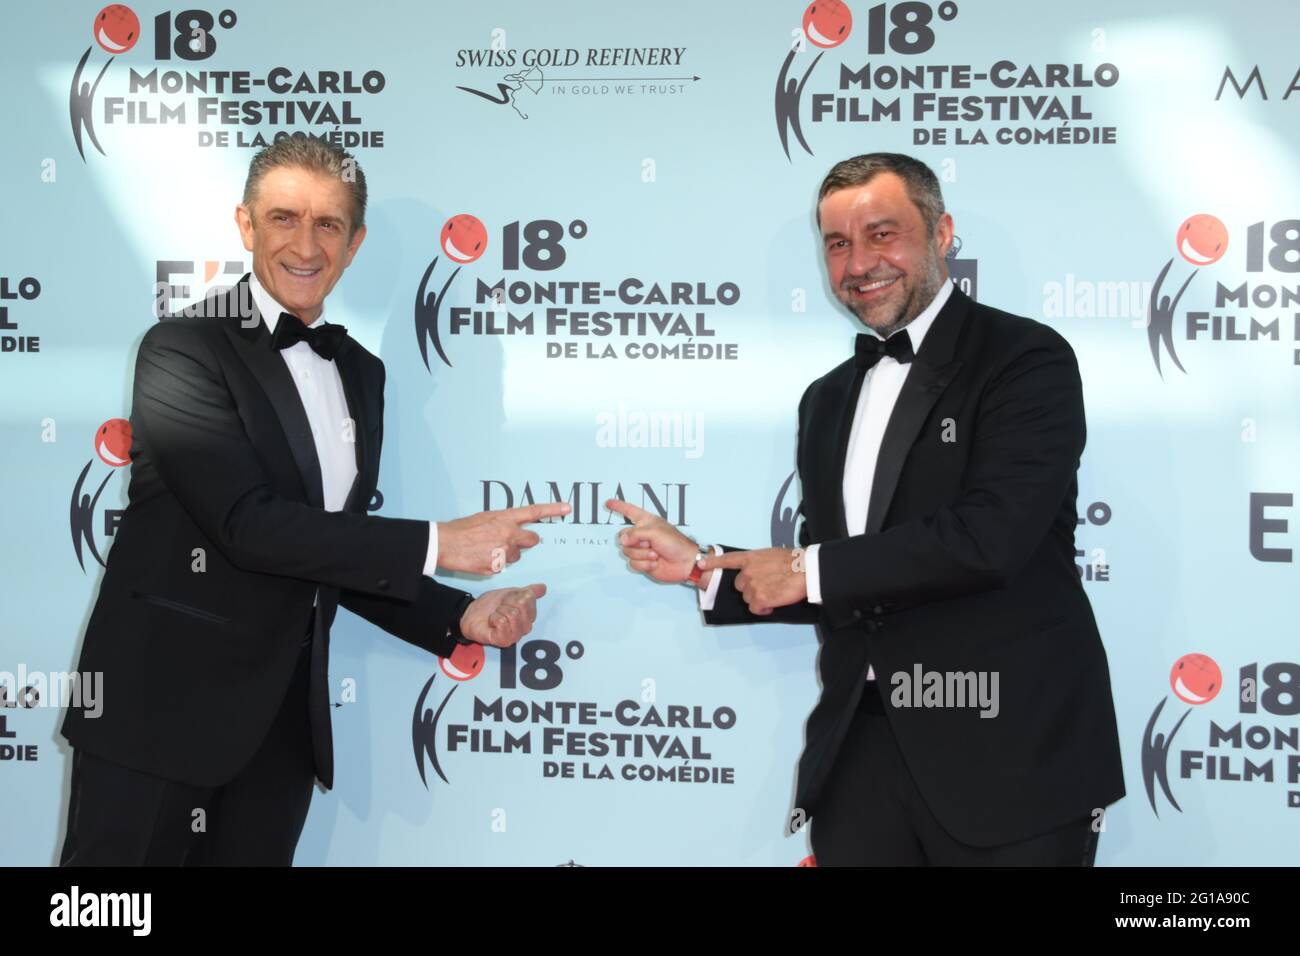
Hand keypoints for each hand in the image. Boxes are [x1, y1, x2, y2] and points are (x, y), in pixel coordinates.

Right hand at [437, 503, 570, 574]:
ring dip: (507, 554)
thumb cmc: (462, 529)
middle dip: (526, 541)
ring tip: (487, 549)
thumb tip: (512, 528)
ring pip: (516, 556)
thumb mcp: (485, 518)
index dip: (552, 510)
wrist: (445, 543)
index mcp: (505, 518)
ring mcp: (504, 551)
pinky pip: (502, 566)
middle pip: (532, 540)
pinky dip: (494, 564)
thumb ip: (502, 522)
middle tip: (510, 540)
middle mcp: (508, 534)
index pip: (534, 512)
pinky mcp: (497, 567)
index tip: (567, 508)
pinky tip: (481, 558)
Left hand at [459, 584, 546, 647]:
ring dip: (499, 611)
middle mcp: (524, 627)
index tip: (507, 600)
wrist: (471, 614)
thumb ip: (528, 592)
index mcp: (528, 615)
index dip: (514, 595)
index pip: (529, 598)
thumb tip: (542, 588)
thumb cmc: (489, 606)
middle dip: (507, 603)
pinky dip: (494, 618)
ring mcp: (515, 635)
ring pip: (512, 614)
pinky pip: (502, 622)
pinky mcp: (504, 641)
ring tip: (495, 616)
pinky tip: (492, 623)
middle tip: (499, 608)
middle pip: (521, 606)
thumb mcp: (509, 593)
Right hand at [605, 499, 705, 585]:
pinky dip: (644, 564)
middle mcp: (642, 534)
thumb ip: (635, 534)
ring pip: (627, 552)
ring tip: (656, 554)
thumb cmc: (676, 543)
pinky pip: (633, 564)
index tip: (608, 503)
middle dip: (636, 543)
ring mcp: (642, 549)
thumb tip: (623, 540)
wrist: (685, 563)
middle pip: (623, 537)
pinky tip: (655, 563)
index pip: (629, 511)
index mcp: (646, 521)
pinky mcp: (643, 562)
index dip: (618, 507)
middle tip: (649, 544)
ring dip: (642, 554)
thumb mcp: (655, 532)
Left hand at [697, 548, 806, 614]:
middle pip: (740, 586)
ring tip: (774, 593)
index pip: (727, 560)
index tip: (700, 563)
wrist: (805, 569)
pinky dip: (764, 609)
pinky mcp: (759, 598)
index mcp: (750, 558)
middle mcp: (747, 571)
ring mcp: (752, 585)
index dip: (712, 562)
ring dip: (759, 599)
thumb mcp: (771, 555)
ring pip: (748, 598)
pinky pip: (755, 608)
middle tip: (768, 586)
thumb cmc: (794, 562)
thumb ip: (759, 563)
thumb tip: (759, 571)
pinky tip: (773, 603)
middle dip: (752, 588)